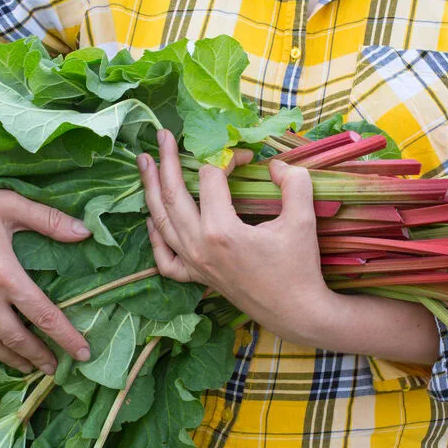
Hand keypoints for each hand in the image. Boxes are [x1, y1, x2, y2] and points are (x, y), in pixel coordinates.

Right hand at [0, 137, 91, 374]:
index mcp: (5, 274)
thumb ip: (50, 220)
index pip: (43, 315)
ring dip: (12, 360)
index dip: (66, 337)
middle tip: (55, 369)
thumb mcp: (11, 205)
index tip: (83, 354)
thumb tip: (86, 232)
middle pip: (17, 338)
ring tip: (29, 368)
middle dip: (39, 357)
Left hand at [136, 130, 334, 345]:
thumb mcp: (303, 219)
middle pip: (174, 195)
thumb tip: (276, 164)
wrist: (297, 312)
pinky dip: (154, 237)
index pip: (213, 178)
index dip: (227, 157)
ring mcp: (194, 264)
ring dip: (150, 189)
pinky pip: (165, 258)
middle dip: (166, 161)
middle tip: (161, 135)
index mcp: (221, 230)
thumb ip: (293, 183)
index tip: (246, 155)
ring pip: (161, 221)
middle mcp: (199, 246)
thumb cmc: (300, 267)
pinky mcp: (197, 278)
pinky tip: (150, 219)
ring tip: (144, 162)